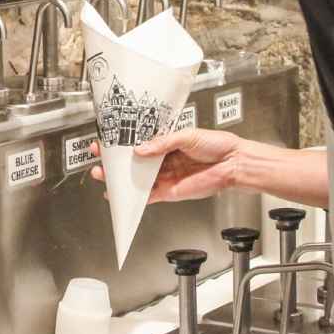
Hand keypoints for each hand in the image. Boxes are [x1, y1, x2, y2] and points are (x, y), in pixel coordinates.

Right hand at [90, 128, 241, 203]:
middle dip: (115, 162)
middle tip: (99, 160)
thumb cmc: (217, 145)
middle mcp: (164, 159)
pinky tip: (122, 196)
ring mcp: (165, 176)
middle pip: (134, 162)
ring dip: (120, 180)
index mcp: (167, 142)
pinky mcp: (170, 191)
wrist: (233, 164)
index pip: (139, 142)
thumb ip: (162, 143)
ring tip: (103, 177)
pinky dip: (134, 197)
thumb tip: (141, 149)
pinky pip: (148, 195)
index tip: (106, 140)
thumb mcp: (186, 135)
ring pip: (138, 179)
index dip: (122, 142)